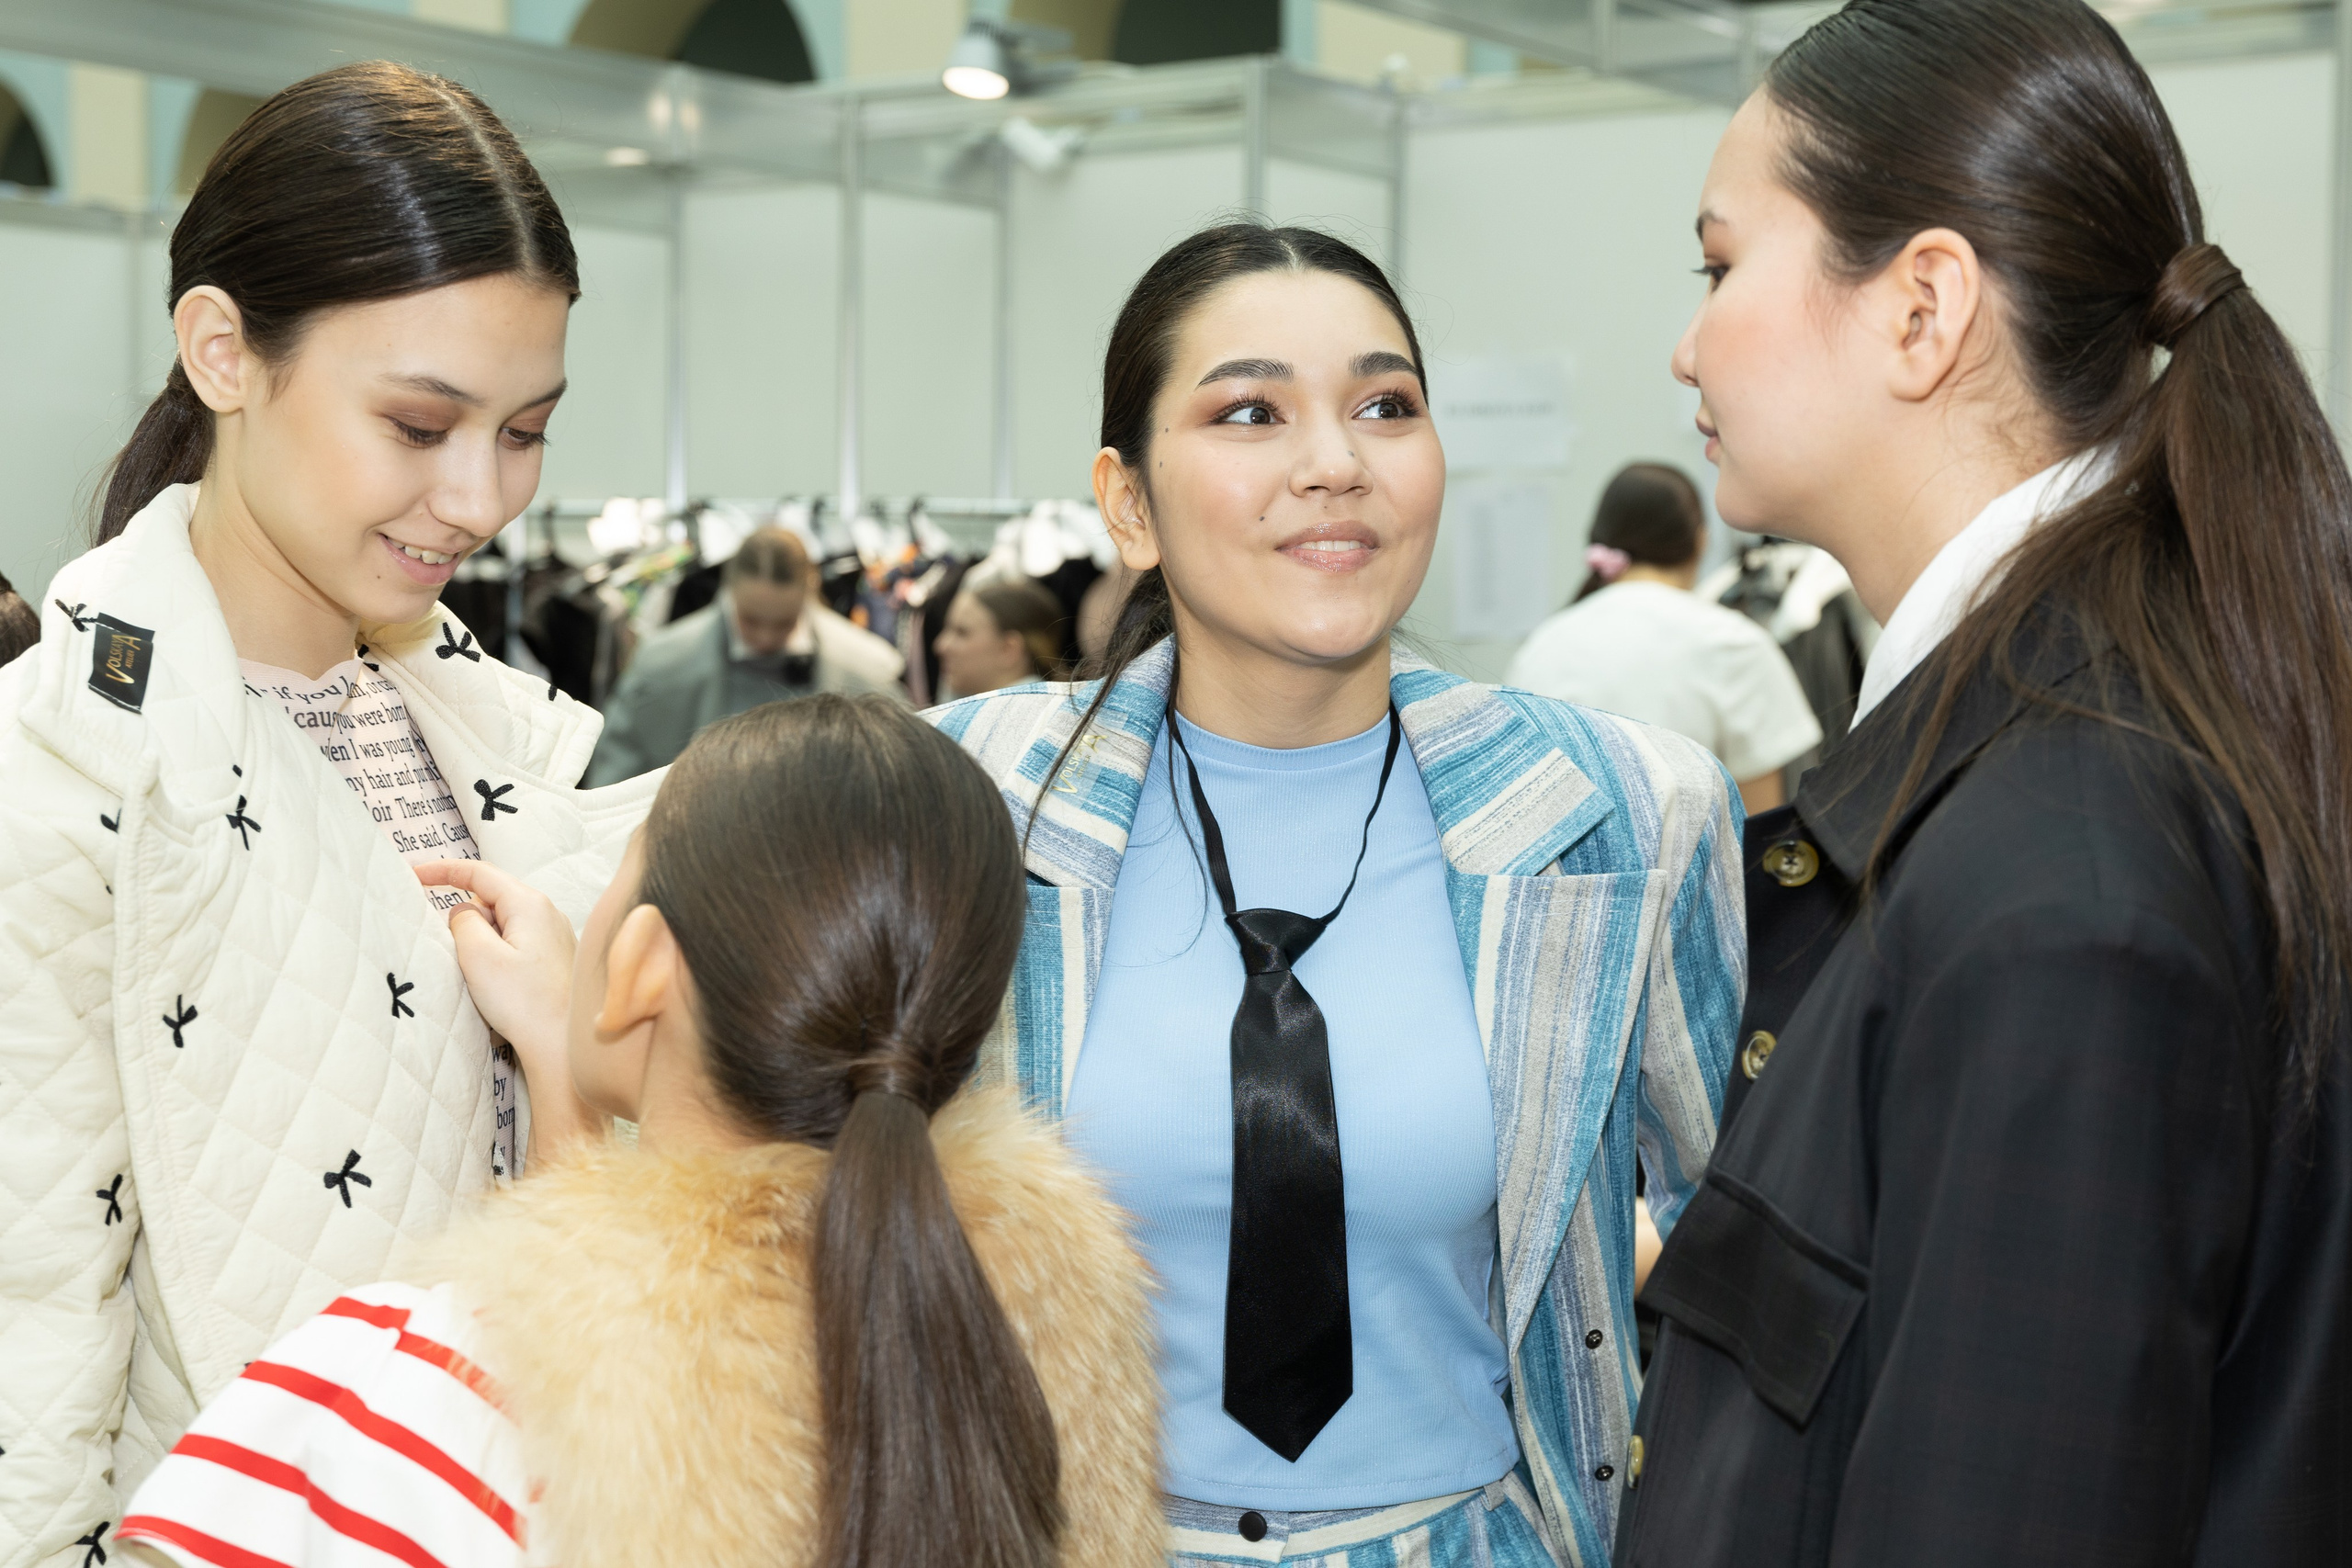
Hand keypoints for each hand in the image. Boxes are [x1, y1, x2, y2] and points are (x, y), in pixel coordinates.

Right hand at [415, 859, 601, 1158]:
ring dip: (479, 942)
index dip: (442, 870)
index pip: (479, 872)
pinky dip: (494, 955)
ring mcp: (552, 936)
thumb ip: (462, 922)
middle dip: (464, 919)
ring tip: (481, 978)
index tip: (411, 874)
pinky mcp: (551, 959)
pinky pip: (512, 943)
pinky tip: (495, 985)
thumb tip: (462, 911)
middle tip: (456, 954)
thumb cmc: (525, 1002)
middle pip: (489, 900)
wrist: (563, 1045)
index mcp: (530, 904)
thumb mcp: (479, 957)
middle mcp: (546, 913)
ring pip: (499, 924)